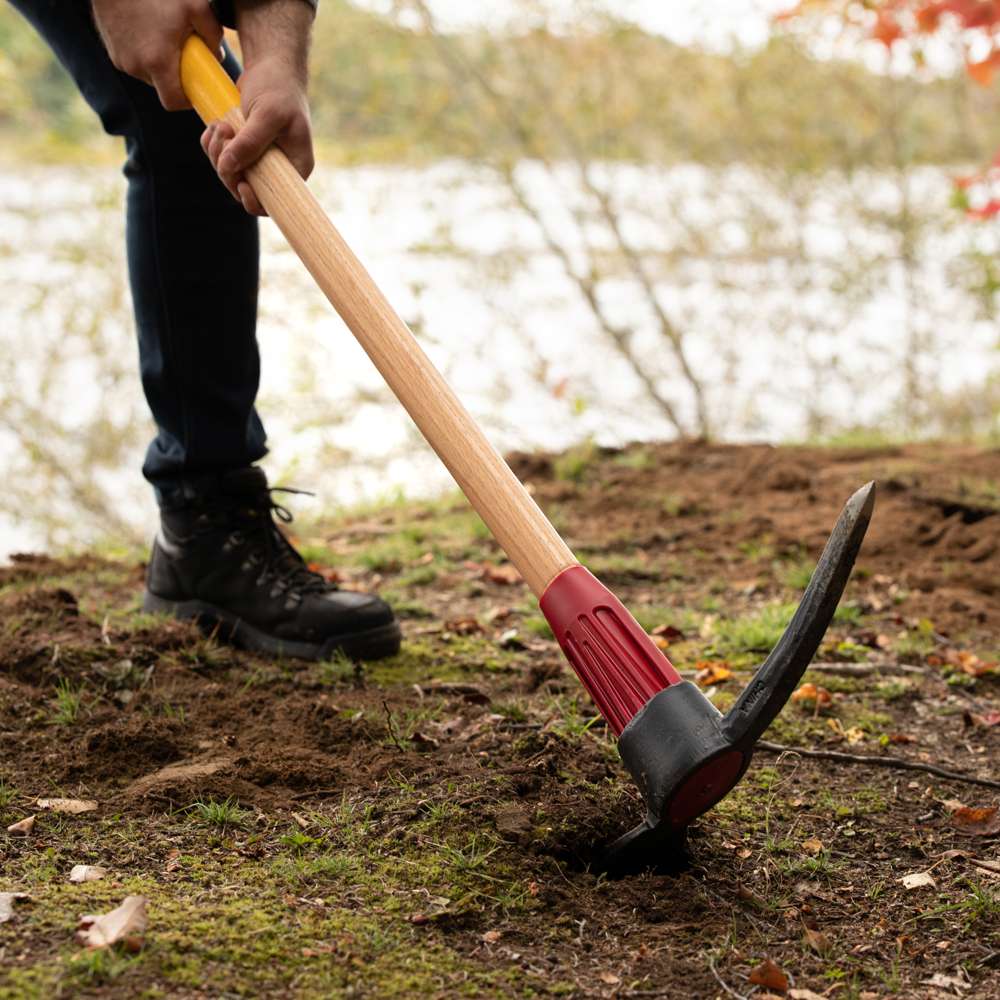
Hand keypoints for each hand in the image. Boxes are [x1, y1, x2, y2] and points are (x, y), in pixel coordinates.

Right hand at [92, 0, 222, 110]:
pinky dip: (144, 54)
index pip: (174, 103)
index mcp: (157, 63)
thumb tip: (217, 54)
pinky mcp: (110, 48)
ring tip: (166, 39)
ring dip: (160, 64)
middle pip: (162, 88)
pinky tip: (150, 32)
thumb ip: (212, 33)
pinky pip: (134, 60)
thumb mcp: (195, 6)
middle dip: (176, 77)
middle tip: (185, 55)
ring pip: (148, 74)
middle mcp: (136, 66)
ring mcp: (120, 58)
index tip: (197, 88)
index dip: (187, 100)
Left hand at [200, 56, 312, 215]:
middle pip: (246, 189)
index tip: (242, 184)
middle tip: (224, 136)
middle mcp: (279, 168)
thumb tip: (228, 167)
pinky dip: (213, 144)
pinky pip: (222, 158)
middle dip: (228, 168)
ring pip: (230, 173)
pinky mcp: (243, 147)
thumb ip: (249, 142)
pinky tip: (216, 125)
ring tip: (220, 126)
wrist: (271, 64)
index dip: (255, 201)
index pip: (275, 201)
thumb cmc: (279, 88)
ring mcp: (259, 159)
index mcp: (295, 168)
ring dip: (216, 153)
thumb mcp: (268, 114)